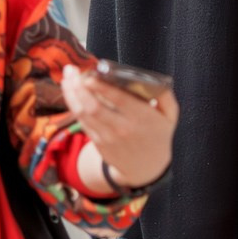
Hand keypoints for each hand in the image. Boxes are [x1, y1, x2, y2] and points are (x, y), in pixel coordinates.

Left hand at [62, 65, 178, 193]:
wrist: (147, 168)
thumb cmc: (158, 136)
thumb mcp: (170, 116)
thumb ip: (165, 96)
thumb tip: (154, 80)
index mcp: (142, 118)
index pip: (119, 100)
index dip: (102, 87)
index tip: (90, 75)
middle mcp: (123, 128)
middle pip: (94, 107)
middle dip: (79, 87)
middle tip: (71, 70)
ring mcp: (108, 137)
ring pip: (83, 114)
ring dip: (72, 94)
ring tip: (67, 77)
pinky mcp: (98, 142)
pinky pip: (82, 122)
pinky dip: (74, 105)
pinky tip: (70, 92)